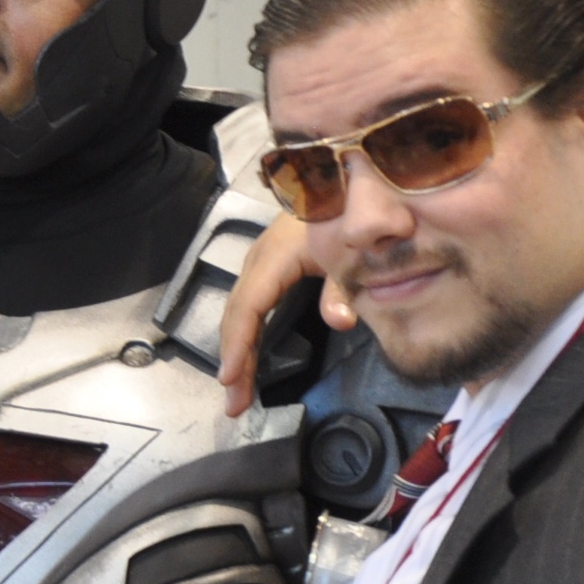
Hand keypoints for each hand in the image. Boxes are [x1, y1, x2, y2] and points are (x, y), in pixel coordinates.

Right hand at [216, 211, 347, 418]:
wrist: (348, 179)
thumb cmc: (350, 211)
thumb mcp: (351, 249)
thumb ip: (345, 286)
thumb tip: (339, 321)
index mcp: (277, 252)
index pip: (249, 304)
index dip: (239, 343)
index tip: (232, 378)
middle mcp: (261, 256)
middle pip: (238, 312)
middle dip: (234, 359)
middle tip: (234, 403)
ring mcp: (262, 260)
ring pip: (241, 310)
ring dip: (237, 351)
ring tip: (238, 390)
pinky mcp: (269, 265)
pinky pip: (250, 304)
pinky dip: (246, 335)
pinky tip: (246, 358)